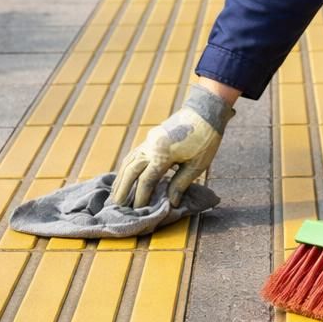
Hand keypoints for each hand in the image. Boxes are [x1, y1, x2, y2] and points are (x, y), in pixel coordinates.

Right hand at [110, 84, 234, 206]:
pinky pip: (134, 154)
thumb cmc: (206, 139)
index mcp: (163, 153)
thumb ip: (181, 183)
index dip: (141, 197)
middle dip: (123, 189)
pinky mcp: (151, 137)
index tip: (138, 211)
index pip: (146, 180)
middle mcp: (151, 146)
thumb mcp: (197, 164)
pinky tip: (125, 176)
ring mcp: (149, 140)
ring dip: (122, 177)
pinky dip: (128, 167)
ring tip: (116, 193)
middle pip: (131, 170)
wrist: (205, 110)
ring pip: (129, 161)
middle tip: (117, 206)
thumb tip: (171, 203)